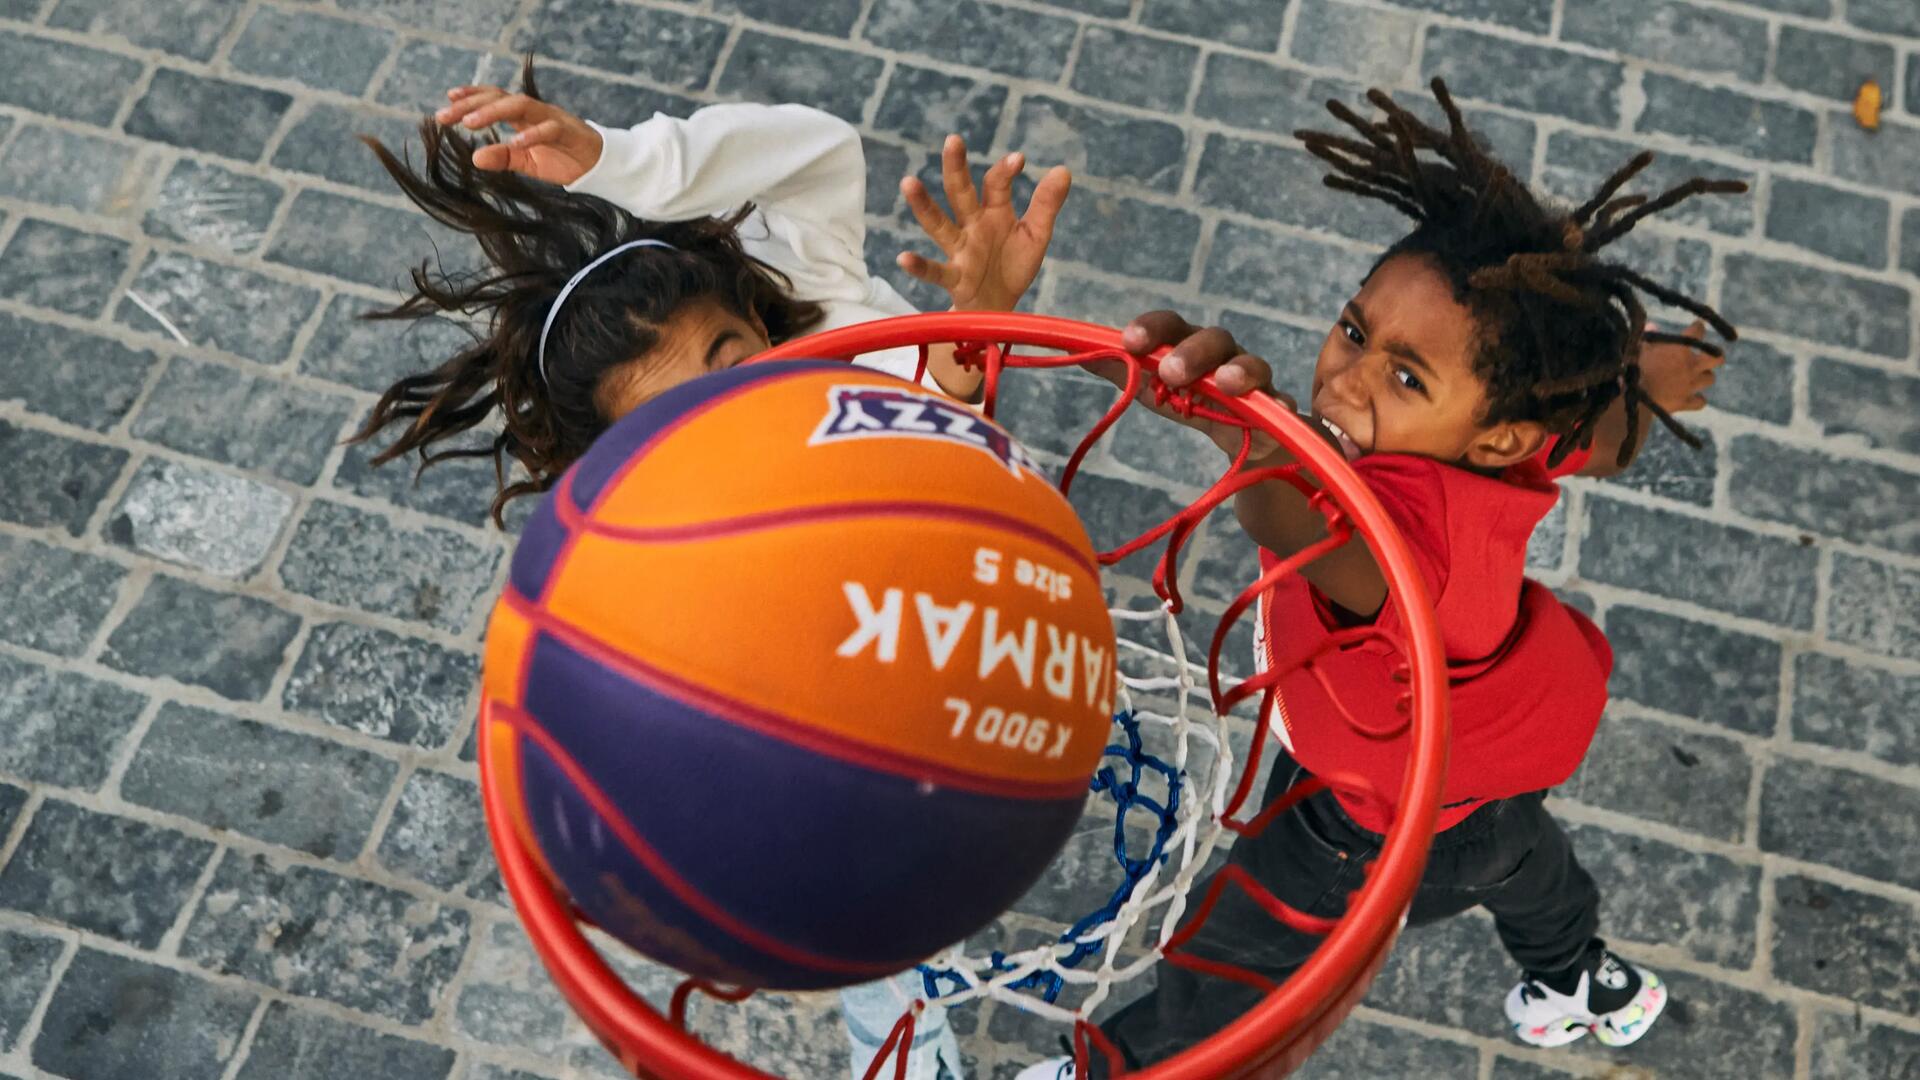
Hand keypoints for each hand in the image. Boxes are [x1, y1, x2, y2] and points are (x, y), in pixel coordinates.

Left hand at [435, 85, 603, 185]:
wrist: (600, 167)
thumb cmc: (563, 160)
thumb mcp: (527, 163)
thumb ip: (503, 158)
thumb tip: (474, 158)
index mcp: (524, 116)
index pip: (494, 98)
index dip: (472, 96)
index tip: (447, 100)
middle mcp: (536, 111)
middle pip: (501, 98)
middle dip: (472, 104)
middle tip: (445, 115)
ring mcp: (553, 119)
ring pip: (521, 106)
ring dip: (493, 112)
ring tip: (470, 123)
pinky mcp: (570, 132)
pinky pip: (549, 129)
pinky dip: (531, 134)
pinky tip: (514, 142)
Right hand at [898, 135, 1070, 312]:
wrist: (998, 307)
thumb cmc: (1012, 266)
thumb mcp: (1035, 235)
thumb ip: (1046, 205)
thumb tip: (1063, 169)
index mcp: (993, 212)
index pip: (996, 184)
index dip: (1005, 171)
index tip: (1018, 160)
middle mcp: (972, 226)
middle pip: (960, 193)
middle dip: (956, 168)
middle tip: (953, 140)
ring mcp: (960, 250)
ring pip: (939, 225)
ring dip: (924, 205)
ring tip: (908, 182)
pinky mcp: (954, 278)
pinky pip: (935, 271)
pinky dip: (919, 266)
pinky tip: (903, 258)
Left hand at [1087, 310, 1292, 457]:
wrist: (1248, 437)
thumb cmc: (1194, 401)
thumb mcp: (1153, 390)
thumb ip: (1120, 371)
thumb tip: (1073, 351)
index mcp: (1189, 346)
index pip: (1171, 327)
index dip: (1152, 328)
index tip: (1129, 341)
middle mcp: (1223, 356)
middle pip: (1211, 340)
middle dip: (1191, 352)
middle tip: (1170, 372)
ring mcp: (1255, 381)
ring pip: (1251, 366)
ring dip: (1238, 372)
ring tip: (1225, 385)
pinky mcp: (1277, 410)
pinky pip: (1281, 405)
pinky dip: (1279, 407)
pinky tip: (1276, 413)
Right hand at [1637, 319, 1722, 413]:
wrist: (1633, 398)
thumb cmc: (1634, 369)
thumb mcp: (1638, 348)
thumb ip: (1648, 337)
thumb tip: (1652, 326)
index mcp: (1681, 349)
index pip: (1698, 331)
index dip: (1697, 328)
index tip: (1696, 327)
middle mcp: (1691, 366)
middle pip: (1717, 358)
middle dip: (1715, 355)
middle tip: (1707, 355)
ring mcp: (1690, 385)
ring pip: (1710, 379)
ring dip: (1704, 376)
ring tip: (1696, 376)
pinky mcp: (1685, 402)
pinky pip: (1700, 402)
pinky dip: (1697, 399)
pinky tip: (1692, 398)